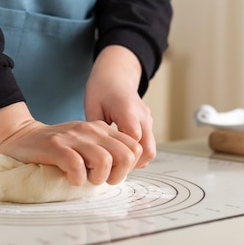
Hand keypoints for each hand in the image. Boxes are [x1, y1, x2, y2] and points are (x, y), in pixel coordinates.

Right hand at [0, 102, 141, 185]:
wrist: (22, 137)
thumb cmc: (57, 148)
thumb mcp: (87, 143)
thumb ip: (106, 150)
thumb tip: (125, 170)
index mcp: (102, 129)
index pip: (134, 147)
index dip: (128, 167)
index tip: (113, 174)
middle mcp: (92, 130)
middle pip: (126, 155)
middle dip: (117, 175)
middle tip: (101, 180)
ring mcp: (74, 137)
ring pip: (104, 161)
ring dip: (97, 178)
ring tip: (85, 180)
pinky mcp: (56, 146)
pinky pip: (76, 165)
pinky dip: (77, 178)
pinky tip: (70, 179)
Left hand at [85, 45, 155, 167]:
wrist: (117, 74)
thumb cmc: (102, 88)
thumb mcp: (92, 107)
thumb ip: (96, 130)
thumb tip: (94, 155)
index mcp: (128, 109)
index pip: (133, 139)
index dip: (122, 156)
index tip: (106, 163)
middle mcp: (142, 116)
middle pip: (147, 149)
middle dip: (130, 164)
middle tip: (111, 170)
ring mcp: (148, 120)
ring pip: (150, 149)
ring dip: (135, 161)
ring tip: (114, 164)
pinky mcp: (148, 124)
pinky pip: (147, 144)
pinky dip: (137, 154)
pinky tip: (119, 155)